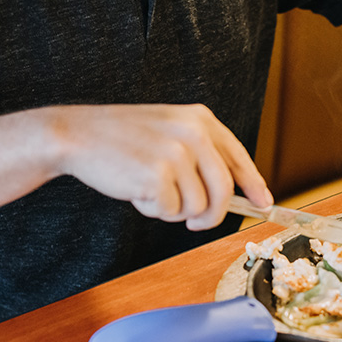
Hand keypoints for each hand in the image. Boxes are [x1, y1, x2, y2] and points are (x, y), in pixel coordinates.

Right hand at [55, 104, 272, 229]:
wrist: (76, 135)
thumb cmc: (121, 139)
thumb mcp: (168, 131)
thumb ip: (199, 155)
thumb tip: (230, 194)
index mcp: (200, 119)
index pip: (237, 157)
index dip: (253, 184)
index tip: (264, 204)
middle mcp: (194, 133)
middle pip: (224, 191)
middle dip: (211, 215)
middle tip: (194, 222)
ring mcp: (177, 154)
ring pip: (198, 207)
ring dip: (174, 210)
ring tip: (149, 188)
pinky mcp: (158, 175)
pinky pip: (171, 212)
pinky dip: (154, 209)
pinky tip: (136, 190)